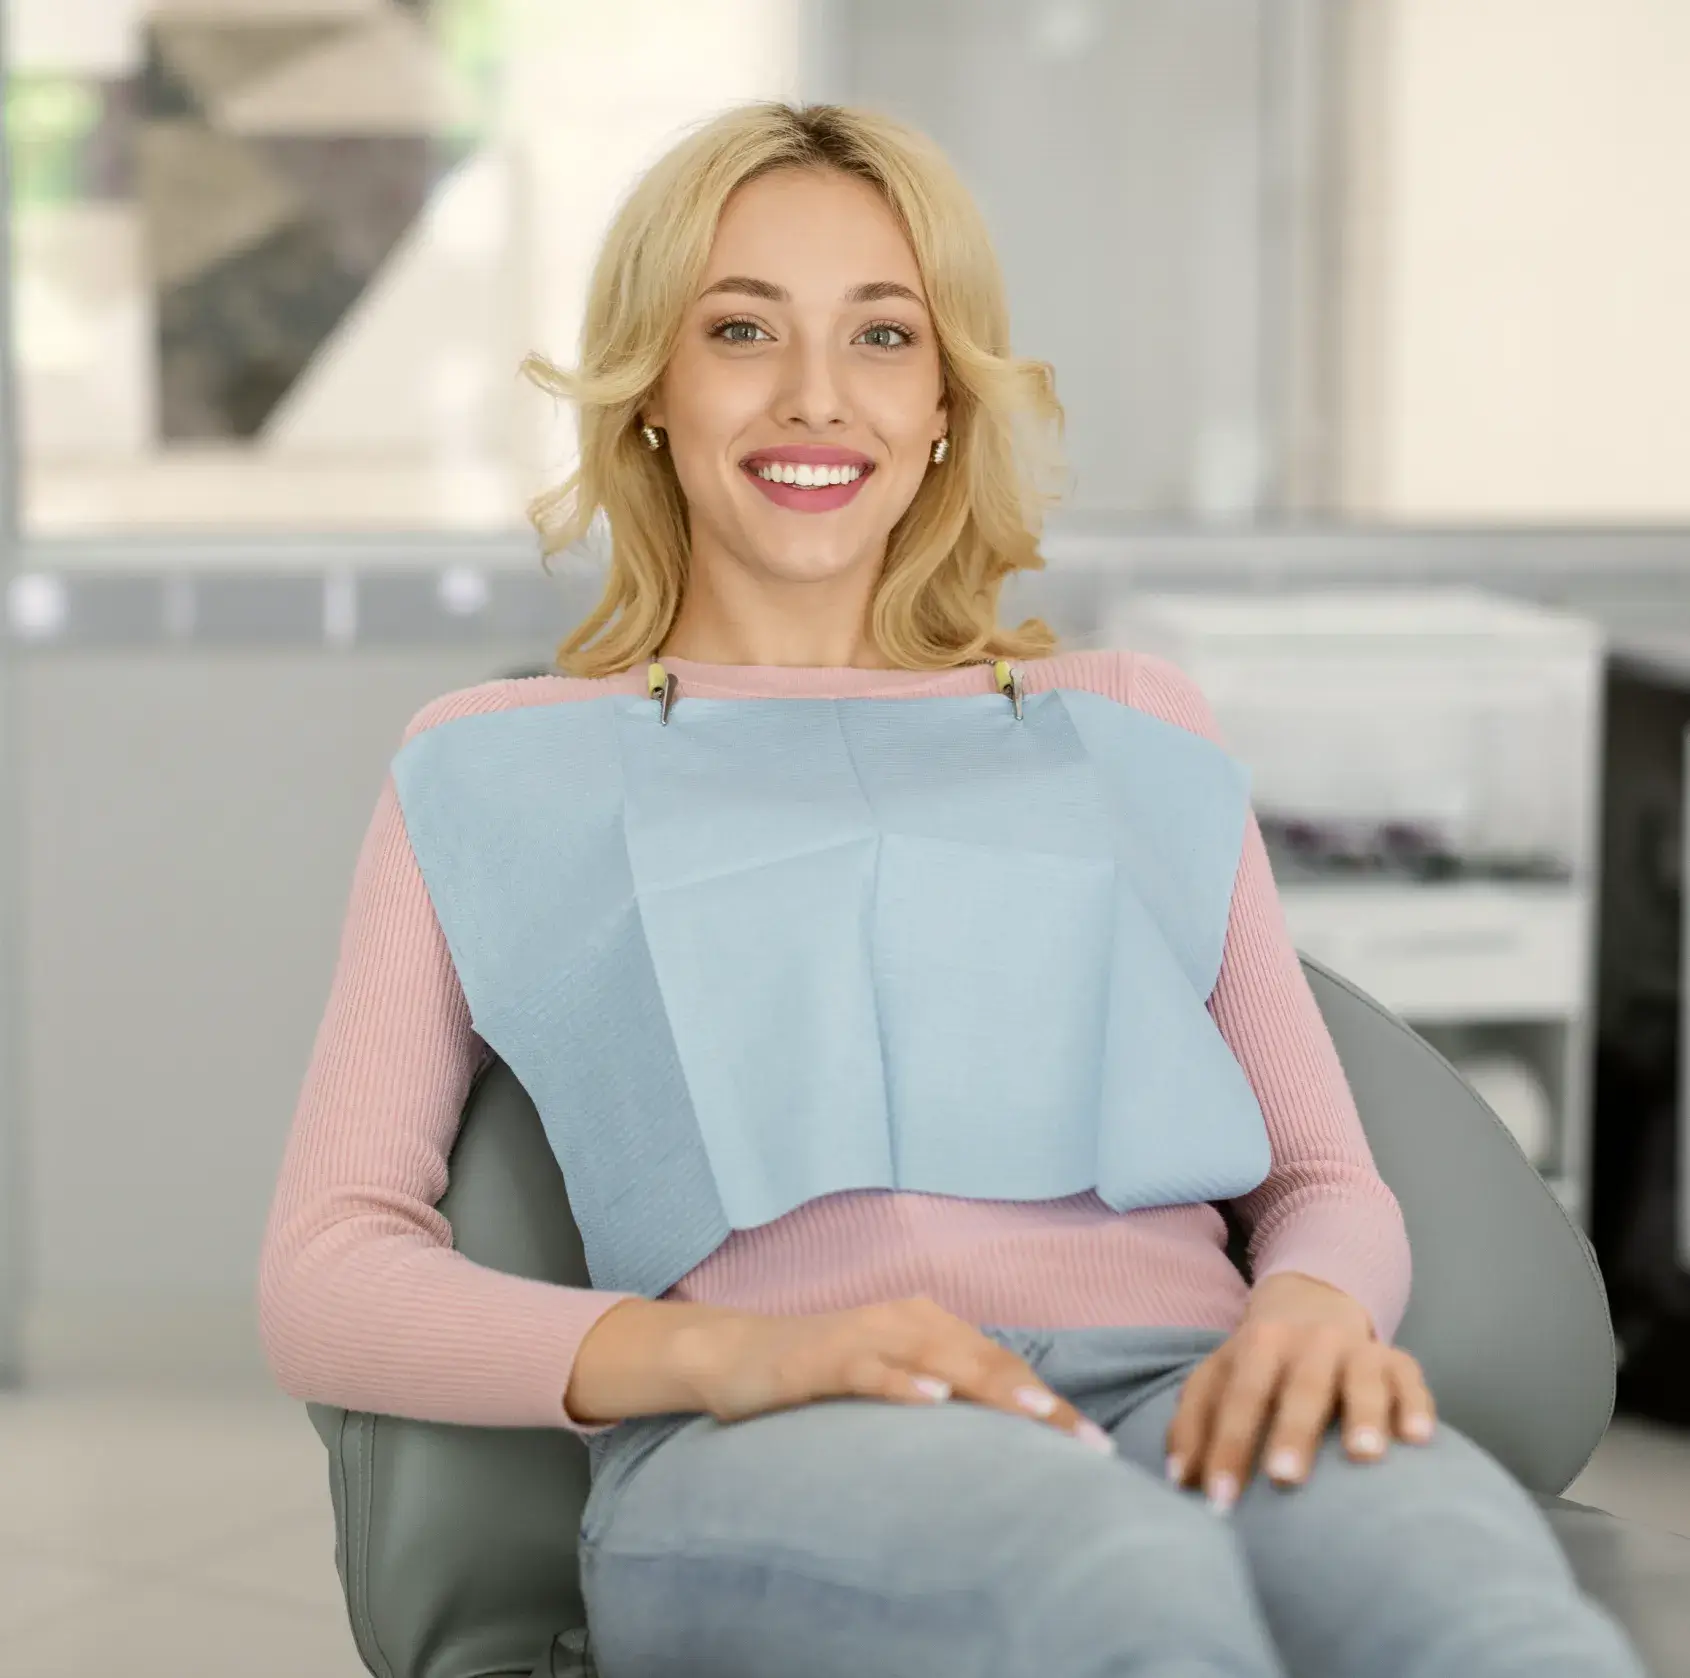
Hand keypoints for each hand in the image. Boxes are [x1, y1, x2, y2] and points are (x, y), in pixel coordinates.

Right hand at [674, 1295, 1116, 1453]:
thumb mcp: (892, 1384)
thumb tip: (1005, 1443)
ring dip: (992, 1388)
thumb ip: (942, 1399)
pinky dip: (904, 1383)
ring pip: (941, 1359)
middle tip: (1087, 1443)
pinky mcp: (823, 1357)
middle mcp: (906, 1321)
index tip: (1096, 1447)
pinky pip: (870, 1370)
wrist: (732, 1353)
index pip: (1004, 1368)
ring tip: (1038, 1417)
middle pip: (987, 1363)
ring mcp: (866, 1336)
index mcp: (930, 1328)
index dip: (1051, 1405)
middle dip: (1041, 1403)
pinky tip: (933, 1400)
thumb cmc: (822, 1375)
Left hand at [1165, 1271, 1435, 1511]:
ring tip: (1363, 1455)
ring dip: (1363, 1415)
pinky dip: (1415, 1407)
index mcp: (1259, 1344)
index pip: (1240, 1397)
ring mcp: (1357, 1350)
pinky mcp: (1399, 1363)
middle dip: (1292, 1432)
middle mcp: (1310, 1342)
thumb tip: (1180, 1481)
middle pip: (1301, 1387)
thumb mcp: (1217, 1380)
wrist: (1310, 1308)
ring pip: (1362, 1379)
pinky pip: (1411, 1381)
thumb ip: (1193, 1425)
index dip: (1227, 1447)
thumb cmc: (1257, 1367)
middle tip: (1283, 1478)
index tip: (1220, 1500)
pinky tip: (1417, 1439)